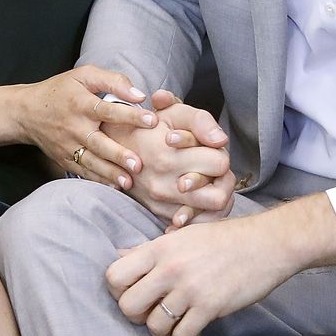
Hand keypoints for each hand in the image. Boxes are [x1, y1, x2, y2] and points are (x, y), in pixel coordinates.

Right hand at [15, 65, 157, 189]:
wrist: (27, 112)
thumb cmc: (61, 90)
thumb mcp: (84, 75)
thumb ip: (113, 80)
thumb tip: (139, 95)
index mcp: (81, 103)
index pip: (109, 110)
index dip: (131, 115)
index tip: (153, 120)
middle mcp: (74, 127)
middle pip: (99, 143)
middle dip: (119, 155)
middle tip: (139, 164)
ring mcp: (67, 146)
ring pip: (92, 162)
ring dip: (110, 173)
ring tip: (129, 182)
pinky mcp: (63, 159)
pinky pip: (82, 171)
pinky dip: (98, 180)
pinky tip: (114, 186)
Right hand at [103, 91, 233, 226]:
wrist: (113, 144)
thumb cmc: (148, 125)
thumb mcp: (173, 113)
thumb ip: (201, 122)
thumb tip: (221, 141)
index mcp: (170, 157)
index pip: (219, 165)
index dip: (220, 154)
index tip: (210, 149)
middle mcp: (164, 185)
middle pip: (219, 197)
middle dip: (223, 181)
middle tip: (214, 169)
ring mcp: (161, 202)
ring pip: (207, 214)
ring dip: (213, 196)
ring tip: (207, 179)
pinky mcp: (158, 212)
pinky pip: (191, 223)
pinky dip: (199, 211)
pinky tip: (198, 195)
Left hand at [106, 211, 294, 335]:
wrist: (265, 244)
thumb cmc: (223, 239)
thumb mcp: (183, 236)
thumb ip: (150, 250)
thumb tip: (119, 256)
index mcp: (160, 248)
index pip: (114, 276)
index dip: (119, 290)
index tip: (133, 292)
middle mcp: (170, 268)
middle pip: (128, 306)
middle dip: (137, 315)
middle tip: (152, 312)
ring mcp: (189, 289)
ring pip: (154, 326)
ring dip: (161, 330)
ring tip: (174, 322)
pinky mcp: (209, 308)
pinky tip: (190, 330)